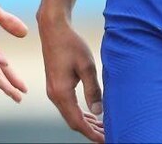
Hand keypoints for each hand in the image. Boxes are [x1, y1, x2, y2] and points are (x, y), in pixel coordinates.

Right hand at [38, 12, 104, 142]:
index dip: (92, 133)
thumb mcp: (87, 66)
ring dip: (86, 122)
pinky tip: (91, 114)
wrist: (53, 29)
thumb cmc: (71, 44)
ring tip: (103, 127)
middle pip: (73, 122)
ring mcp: (53, 91)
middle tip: (108, 135)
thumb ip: (93, 90)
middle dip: (90, 131)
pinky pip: (68, 106)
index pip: (77, 122)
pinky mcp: (55, 85)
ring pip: (70, 114)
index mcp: (61, 92)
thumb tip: (99, 112)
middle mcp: (54, 95)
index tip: (106, 139)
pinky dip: (80, 113)